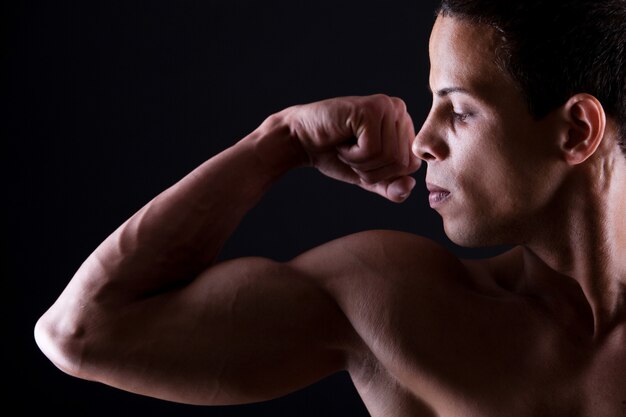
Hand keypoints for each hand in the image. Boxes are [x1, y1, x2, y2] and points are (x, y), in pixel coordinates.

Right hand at [281, 94, 420, 201]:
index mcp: (403, 125)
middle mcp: (399, 110)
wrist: (301, 140)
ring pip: (389, 157)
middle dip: (371, 170)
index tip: (362, 160)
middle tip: (351, 153)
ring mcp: (386, 107)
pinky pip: (372, 150)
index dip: (384, 175)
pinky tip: (342, 141)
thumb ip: (390, 187)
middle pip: (402, 163)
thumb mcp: (368, 177)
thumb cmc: (334, 155)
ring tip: (346, 146)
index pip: (411, 166)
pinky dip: (352, 154)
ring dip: (360, 162)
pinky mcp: (371, 109)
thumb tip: (409, 186)